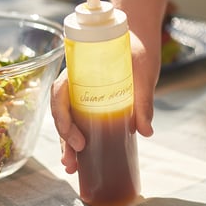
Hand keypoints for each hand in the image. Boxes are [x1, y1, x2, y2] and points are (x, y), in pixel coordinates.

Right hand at [50, 31, 158, 173]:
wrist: (141, 39)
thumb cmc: (138, 48)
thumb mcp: (143, 71)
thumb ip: (144, 99)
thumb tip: (146, 131)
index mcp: (79, 69)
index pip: (60, 93)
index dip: (63, 118)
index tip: (78, 140)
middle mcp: (77, 82)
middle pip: (61, 111)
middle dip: (63, 139)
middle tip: (72, 161)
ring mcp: (84, 93)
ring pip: (69, 119)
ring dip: (67, 144)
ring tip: (72, 167)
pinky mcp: (94, 103)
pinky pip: (82, 121)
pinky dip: (80, 139)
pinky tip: (82, 160)